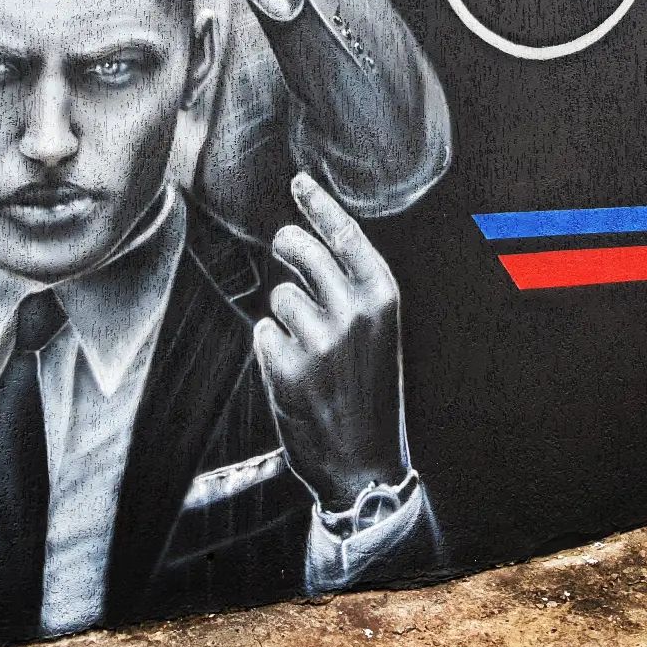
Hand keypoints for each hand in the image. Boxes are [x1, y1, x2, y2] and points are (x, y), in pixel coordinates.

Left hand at [253, 173, 409, 512]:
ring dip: (285, 318)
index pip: (345, 235)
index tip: (299, 181)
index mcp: (383, 299)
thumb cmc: (369, 392)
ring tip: (311, 354)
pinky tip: (297, 379)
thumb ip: (350, 290)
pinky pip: (263, 334)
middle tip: (285, 246)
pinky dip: (273, 351)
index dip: (319, 204)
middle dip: (288, 245)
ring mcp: (319, 340)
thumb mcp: (378, 334)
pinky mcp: (286, 367)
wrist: (365, 465)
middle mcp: (354, 312)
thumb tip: (303, 241)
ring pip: (279, 297)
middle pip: (300, 250)